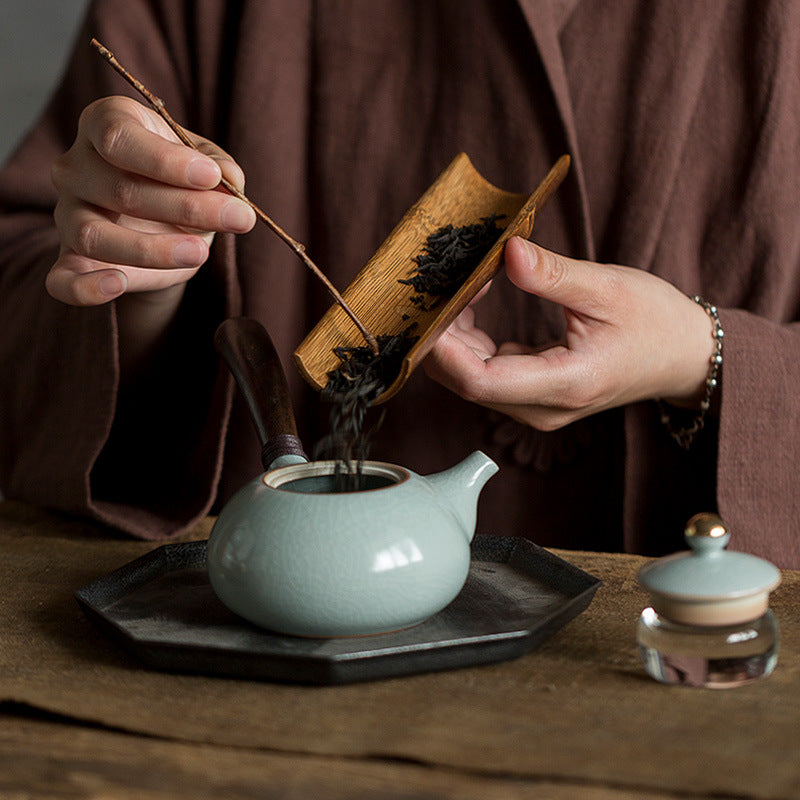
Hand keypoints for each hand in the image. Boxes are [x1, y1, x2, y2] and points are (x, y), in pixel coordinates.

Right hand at [48, 95, 255, 306]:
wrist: (168, 227)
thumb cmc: (184, 183)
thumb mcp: (209, 169)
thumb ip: (222, 171)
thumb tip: (229, 180)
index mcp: (104, 125)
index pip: (118, 135)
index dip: (165, 159)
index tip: (213, 177)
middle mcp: (75, 166)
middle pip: (118, 188)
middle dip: (186, 206)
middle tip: (239, 219)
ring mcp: (68, 215)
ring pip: (93, 235)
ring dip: (151, 249)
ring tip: (200, 252)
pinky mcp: (71, 260)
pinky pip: (63, 280)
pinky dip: (85, 288)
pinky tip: (119, 284)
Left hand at [423, 237, 714, 430]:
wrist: (681, 356)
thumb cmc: (653, 322)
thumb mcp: (607, 288)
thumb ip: (552, 274)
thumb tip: (506, 251)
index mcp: (564, 384)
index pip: (479, 381)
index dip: (443, 348)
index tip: (429, 306)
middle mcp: (543, 408)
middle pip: (466, 382)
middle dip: (441, 336)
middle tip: (437, 284)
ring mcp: (536, 407)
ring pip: (471, 380)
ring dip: (454, 337)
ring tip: (460, 286)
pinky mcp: (533, 396)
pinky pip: (485, 374)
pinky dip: (470, 342)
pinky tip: (474, 303)